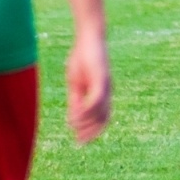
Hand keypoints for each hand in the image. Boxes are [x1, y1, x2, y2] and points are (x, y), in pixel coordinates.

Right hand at [65, 28, 111, 143]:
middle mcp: (107, 92)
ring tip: (73, 127)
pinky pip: (96, 99)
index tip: (80, 141)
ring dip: (86, 122)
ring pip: (100, 111)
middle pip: (103, 119)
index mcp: (102, 94)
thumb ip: (76, 99)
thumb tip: (73, 117)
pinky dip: (86, 110)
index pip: (101, 119)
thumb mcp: (76, 82)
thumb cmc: (82, 57)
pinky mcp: (101, 78)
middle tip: (79, 142)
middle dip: (91, 133)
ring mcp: (105, 86)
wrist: (89, 36)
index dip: (92, 132)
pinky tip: (75, 115)